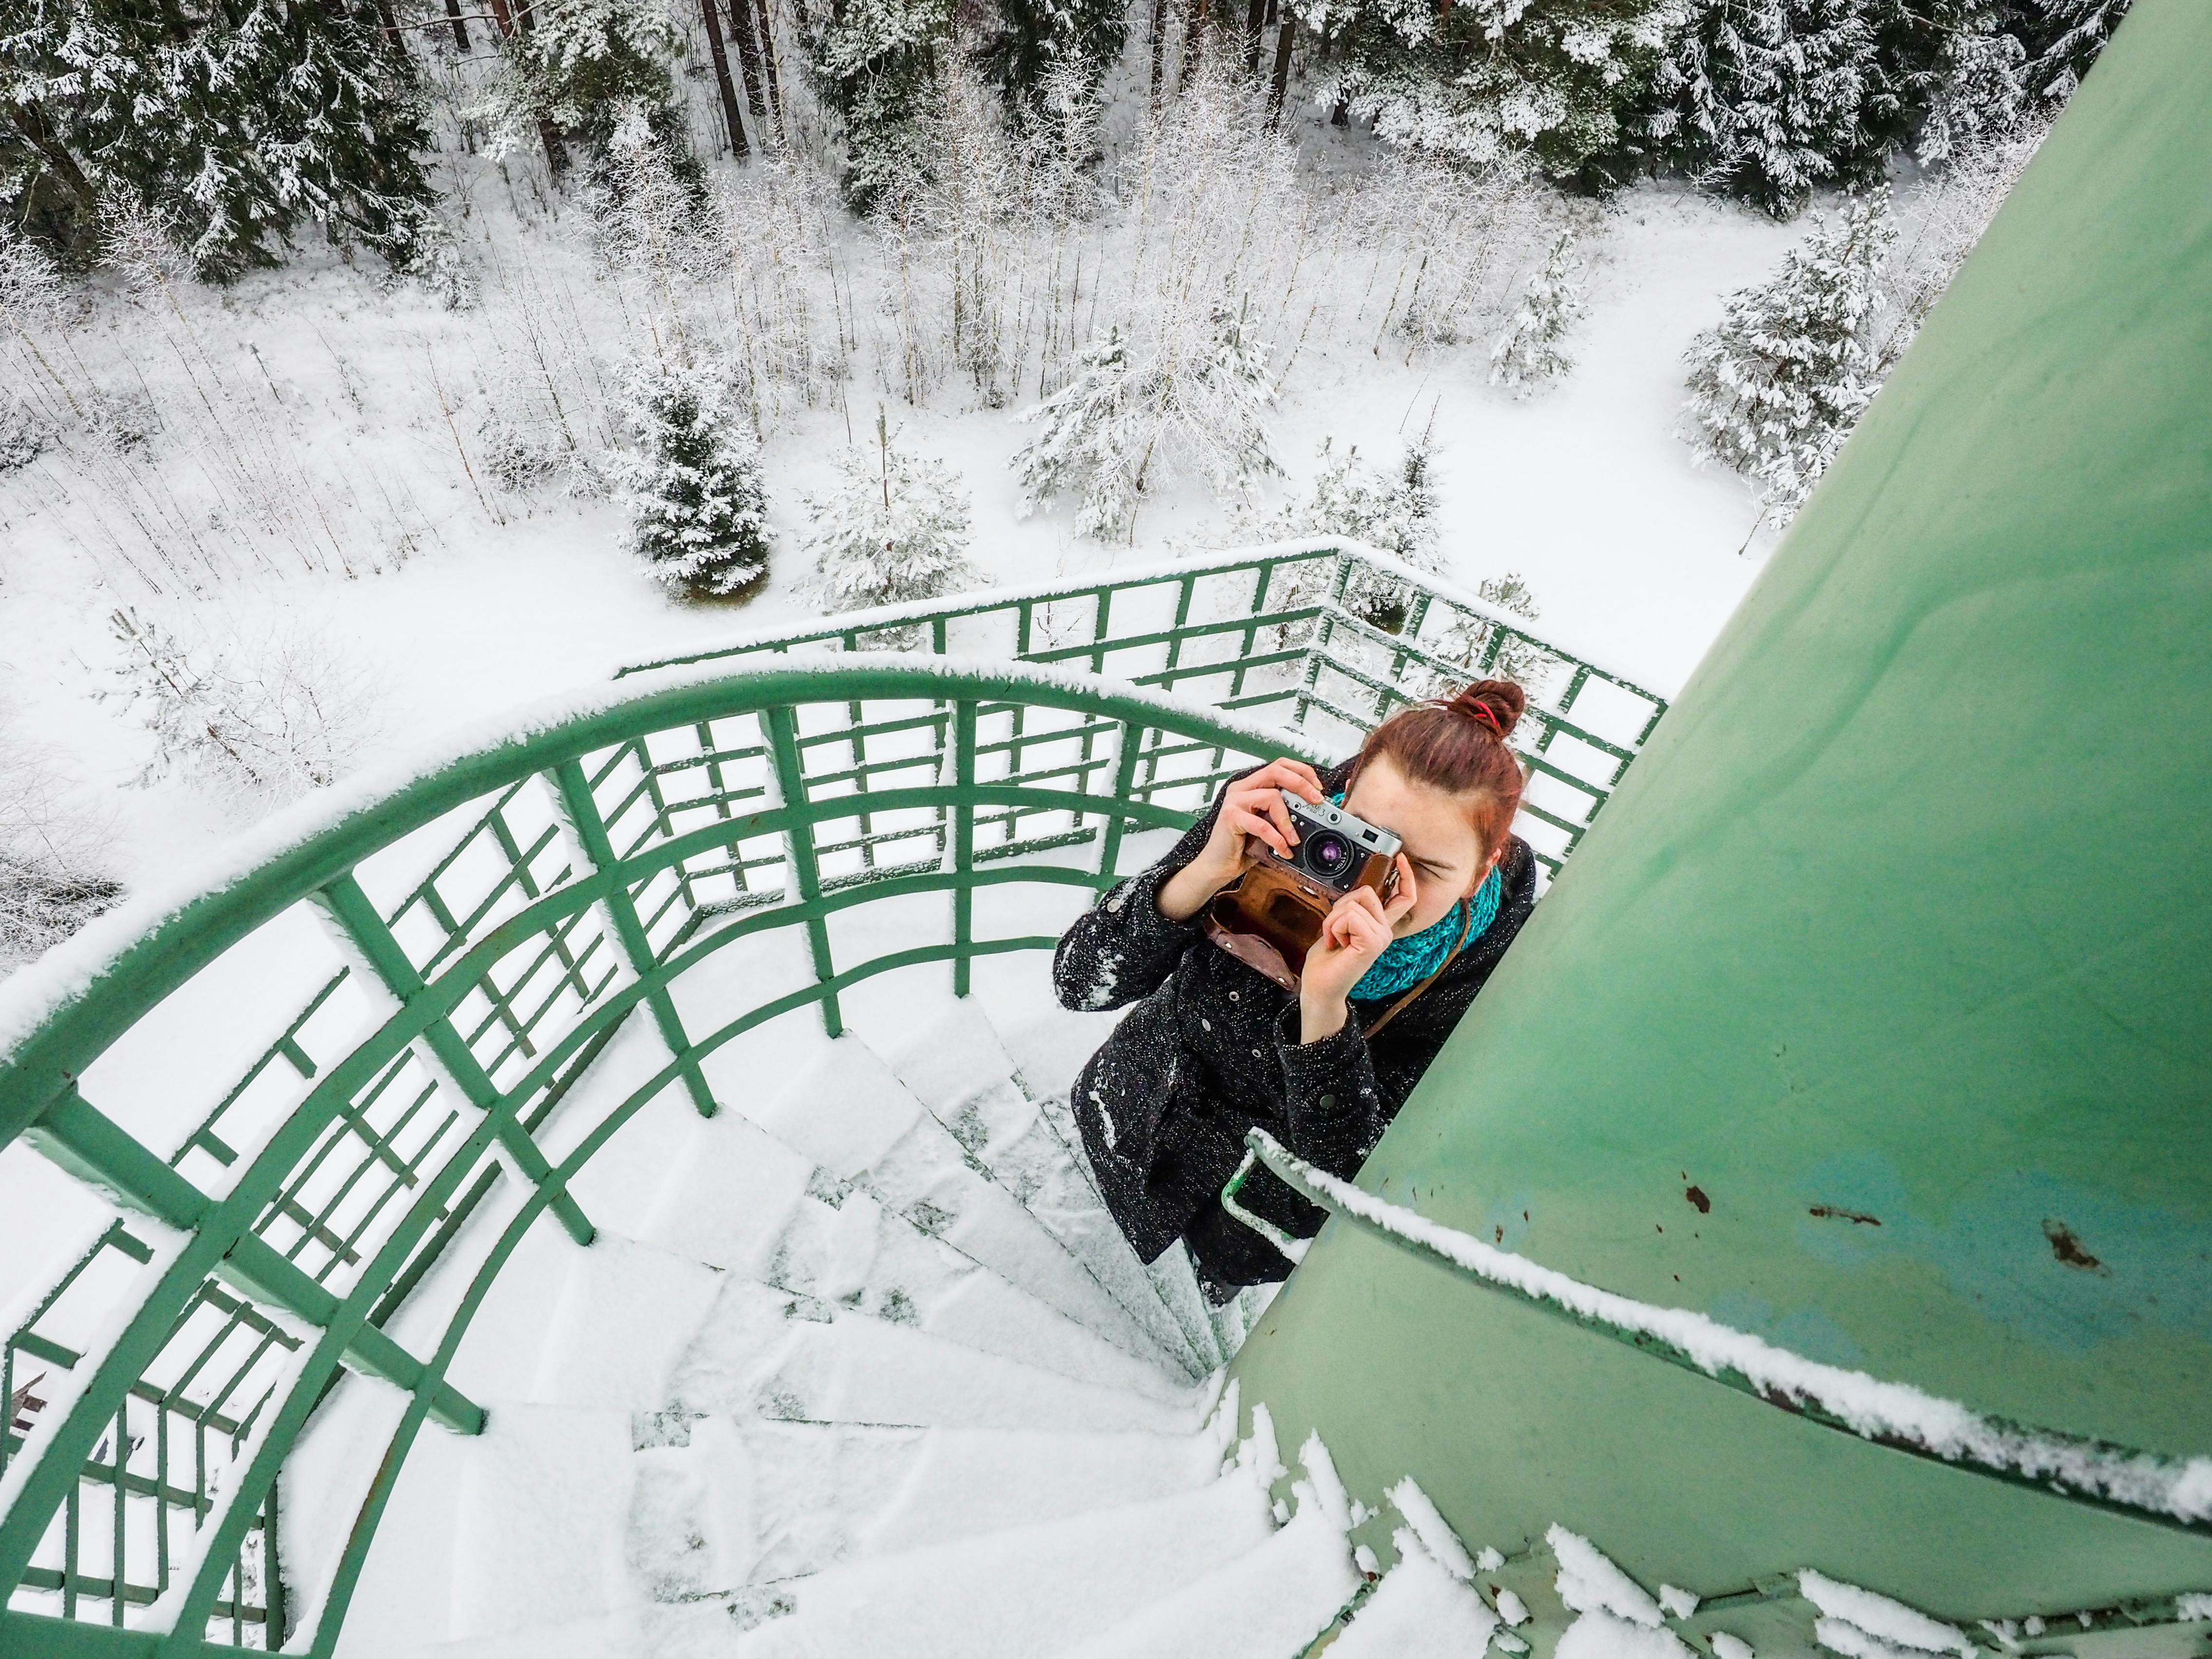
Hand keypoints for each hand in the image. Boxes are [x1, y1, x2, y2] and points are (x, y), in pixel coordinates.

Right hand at [1157, 757, 1326, 922]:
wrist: (1219, 866)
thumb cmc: (1244, 846)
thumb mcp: (1269, 825)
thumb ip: (1284, 814)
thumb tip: (1314, 812)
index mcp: (1251, 786)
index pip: (1280, 766)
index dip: (1302, 773)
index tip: (1318, 789)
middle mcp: (1241, 788)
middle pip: (1277, 771)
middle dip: (1302, 784)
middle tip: (1317, 801)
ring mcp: (1234, 800)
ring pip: (1272, 796)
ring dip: (1288, 821)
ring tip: (1294, 840)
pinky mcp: (1231, 817)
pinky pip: (1262, 824)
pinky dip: (1277, 838)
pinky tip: (1283, 850)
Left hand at [1298, 855, 1416, 1042]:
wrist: (1321, 986)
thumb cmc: (1328, 958)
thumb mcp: (1341, 925)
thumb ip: (1353, 909)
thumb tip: (1356, 893)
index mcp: (1380, 925)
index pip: (1403, 897)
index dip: (1405, 876)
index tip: (1400, 858)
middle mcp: (1386, 931)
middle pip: (1367, 892)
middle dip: (1340, 907)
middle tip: (1335, 932)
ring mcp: (1381, 937)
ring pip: (1354, 904)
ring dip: (1333, 920)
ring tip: (1335, 940)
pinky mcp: (1372, 942)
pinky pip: (1349, 915)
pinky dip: (1333, 927)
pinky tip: (1337, 945)